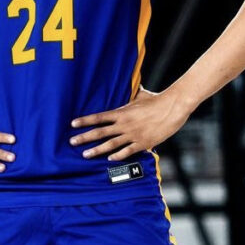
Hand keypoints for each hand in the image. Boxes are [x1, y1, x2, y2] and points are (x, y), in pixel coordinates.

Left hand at [69, 87, 193, 161]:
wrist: (172, 107)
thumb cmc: (157, 100)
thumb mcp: (142, 95)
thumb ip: (134, 93)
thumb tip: (134, 85)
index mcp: (122, 112)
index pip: (99, 117)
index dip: (85, 121)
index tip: (73, 124)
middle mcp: (124, 124)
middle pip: (100, 132)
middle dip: (84, 137)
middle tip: (72, 142)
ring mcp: (133, 134)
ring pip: (110, 144)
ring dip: (96, 150)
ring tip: (85, 154)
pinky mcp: (143, 143)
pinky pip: (127, 151)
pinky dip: (118, 155)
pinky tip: (109, 159)